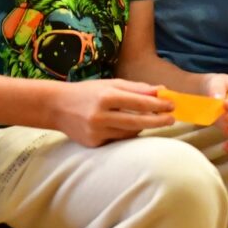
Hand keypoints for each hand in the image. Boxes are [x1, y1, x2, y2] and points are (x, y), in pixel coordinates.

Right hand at [52, 79, 175, 146]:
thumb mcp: (110, 84)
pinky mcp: (94, 143)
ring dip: (143, 126)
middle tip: (171, 119)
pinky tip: (130, 126)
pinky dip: (127, 133)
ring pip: (130, 132)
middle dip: (158, 121)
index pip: (139, 102)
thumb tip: (161, 91)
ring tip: (150, 119)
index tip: (172, 105)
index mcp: (106, 97)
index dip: (158, 105)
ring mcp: (96, 132)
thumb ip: (136, 88)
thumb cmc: (88, 92)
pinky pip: (118, 139)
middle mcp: (100, 115)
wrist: (56, 107)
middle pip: (137, 121)